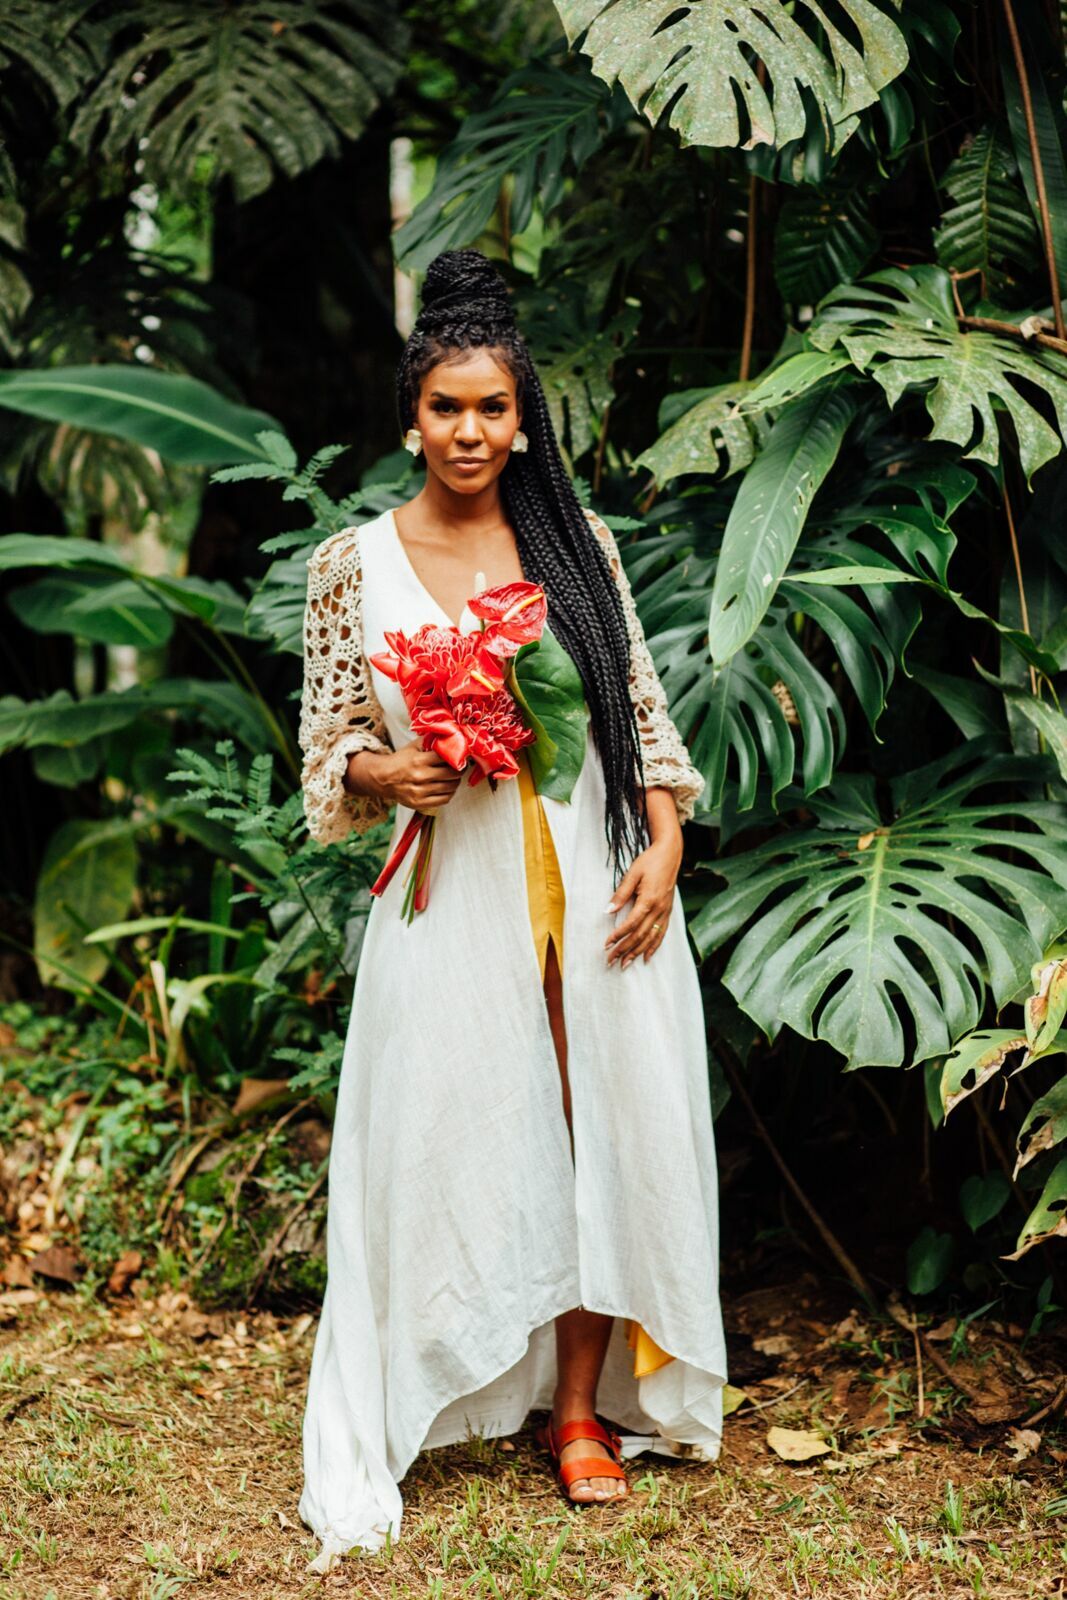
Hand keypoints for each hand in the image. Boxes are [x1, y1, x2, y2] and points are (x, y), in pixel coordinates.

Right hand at [346, 739, 461, 811]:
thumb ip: (429, 741)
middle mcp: (419, 776)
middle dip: (459, 770)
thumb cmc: (400, 761)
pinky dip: (450, 793)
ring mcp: (419, 791)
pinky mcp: (419, 803)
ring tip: (454, 778)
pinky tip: (448, 788)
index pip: (446, 757)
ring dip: (456, 782)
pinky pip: (444, 800)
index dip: (456, 757)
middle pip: (451, 773)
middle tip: (460, 768)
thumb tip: (448, 737)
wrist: (382, 778)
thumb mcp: (412, 747)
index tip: (460, 757)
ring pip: (450, 787)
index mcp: (418, 760)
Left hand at [604, 836, 681, 968]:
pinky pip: (662, 934)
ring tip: (625, 964)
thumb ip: (621, 894)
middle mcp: (659, 909)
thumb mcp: (632, 874)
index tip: (606, 944)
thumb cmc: (649, 861)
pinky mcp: (668, 912)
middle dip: (624, 950)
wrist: (670, 854)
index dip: (618, 936)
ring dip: (637, 953)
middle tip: (611, 961)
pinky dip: (654, 947)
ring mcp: (665, 912)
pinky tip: (647, 957)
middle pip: (640, 935)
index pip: (631, 924)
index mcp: (649, 900)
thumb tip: (607, 910)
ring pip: (651, 938)